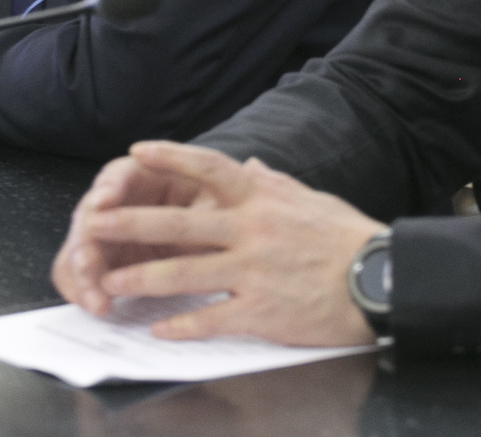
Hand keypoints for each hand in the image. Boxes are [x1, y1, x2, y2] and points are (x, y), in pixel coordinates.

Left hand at [52, 141, 379, 347]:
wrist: (383, 281)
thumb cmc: (348, 240)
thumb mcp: (312, 199)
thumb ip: (274, 183)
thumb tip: (248, 162)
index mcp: (262, 200)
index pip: (210, 169)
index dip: (172, 159)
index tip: (138, 151)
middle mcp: (252, 231)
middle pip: (181, 225)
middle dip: (132, 224)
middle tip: (97, 223)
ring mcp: (254, 272)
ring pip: (186, 274)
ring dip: (143, 278)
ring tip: (110, 281)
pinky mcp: (262, 312)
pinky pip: (212, 319)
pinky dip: (182, 325)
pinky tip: (158, 328)